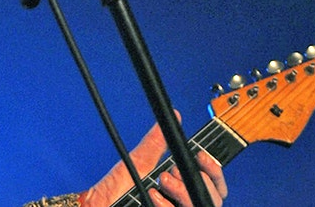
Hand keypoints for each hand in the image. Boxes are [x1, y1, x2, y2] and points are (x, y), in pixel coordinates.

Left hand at [80, 114, 227, 206]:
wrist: (100, 205)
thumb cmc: (118, 189)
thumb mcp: (141, 162)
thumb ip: (158, 143)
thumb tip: (173, 116)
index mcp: (183, 187)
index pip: (214, 183)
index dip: (214, 170)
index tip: (201, 156)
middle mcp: (183, 203)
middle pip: (212, 197)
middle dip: (197, 179)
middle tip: (173, 170)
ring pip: (198, 206)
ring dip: (182, 192)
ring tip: (162, 179)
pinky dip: (167, 206)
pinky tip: (153, 196)